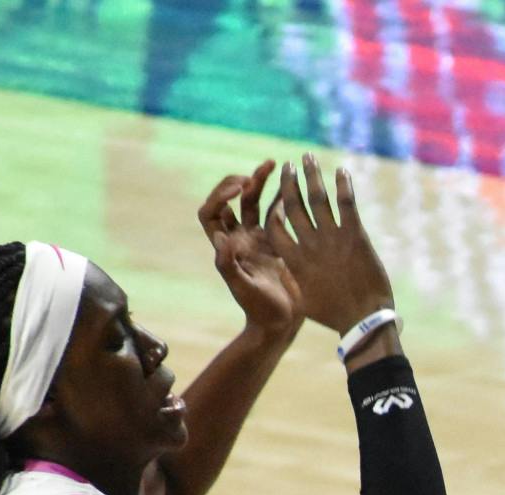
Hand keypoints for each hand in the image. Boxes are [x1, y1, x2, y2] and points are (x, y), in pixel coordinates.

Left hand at [199, 161, 302, 341]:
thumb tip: (221, 239)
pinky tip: (293, 185)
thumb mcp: (243, 289)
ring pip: (254, 202)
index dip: (219, 196)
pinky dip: (282, 197)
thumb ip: (229, 265)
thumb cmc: (260, 310)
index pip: (211, 212)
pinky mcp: (278, 242)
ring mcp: (258, 239)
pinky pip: (278, 213)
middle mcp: (239, 238)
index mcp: (226, 246)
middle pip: (230, 200)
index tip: (239, 189)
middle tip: (255, 175)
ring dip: (260, 182)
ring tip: (274, 163)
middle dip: (239, 182)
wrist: (282, 322)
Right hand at [267, 153, 395, 333]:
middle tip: (287, 165)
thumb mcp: (304, 301)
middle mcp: (309, 245)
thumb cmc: (334, 315)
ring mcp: (332, 238)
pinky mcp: (355, 236)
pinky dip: (342, 185)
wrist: (363, 321)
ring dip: (311, 175)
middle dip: (288, 182)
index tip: (273, 194)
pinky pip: (346, 203)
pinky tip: (341, 170)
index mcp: (293, 260)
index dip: (273, 207)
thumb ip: (293, 280)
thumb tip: (284, 270)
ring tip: (307, 157)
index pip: (275, 226)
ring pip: (317, 198)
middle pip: (293, 205)